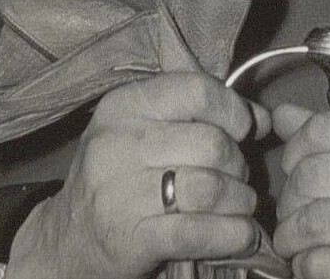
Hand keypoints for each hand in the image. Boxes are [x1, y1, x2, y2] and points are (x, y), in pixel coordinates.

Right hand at [7, 73, 268, 278]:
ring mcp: (119, 192)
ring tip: (241, 205)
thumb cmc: (120, 175)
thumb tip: (262, 117)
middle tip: (238, 177)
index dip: (233, 110)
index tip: (243, 129)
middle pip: (212, 143)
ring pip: (210, 188)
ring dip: (240, 201)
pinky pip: (198, 232)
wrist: (68, 238)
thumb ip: (202, 113)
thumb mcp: (146, 129)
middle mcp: (117, 142)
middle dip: (239, 164)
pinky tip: (242, 235)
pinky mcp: (129, 238)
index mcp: (124, 104)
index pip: (197, 90)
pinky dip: (232, 234)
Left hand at [272, 104, 329, 278]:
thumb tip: (283, 116)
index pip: (325, 128)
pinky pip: (322, 263)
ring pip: (310, 220)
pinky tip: (312, 262)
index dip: (295, 146)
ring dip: (290, 233)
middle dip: (289, 195)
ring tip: (294, 238)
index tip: (294, 164)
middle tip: (291, 207)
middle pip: (311, 173)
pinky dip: (306, 265)